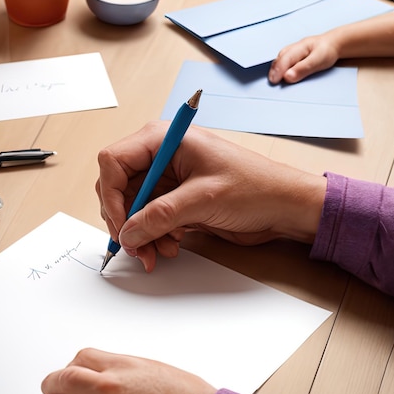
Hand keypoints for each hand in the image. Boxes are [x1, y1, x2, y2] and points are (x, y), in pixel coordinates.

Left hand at [41, 348, 215, 393]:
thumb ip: (121, 368)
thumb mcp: (153, 368)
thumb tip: (99, 373)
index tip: (68, 374)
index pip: (78, 359)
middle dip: (55, 386)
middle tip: (53, 390)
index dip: (71, 367)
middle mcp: (109, 390)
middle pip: (63, 383)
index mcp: (120, 367)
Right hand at [96, 122, 325, 270]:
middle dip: (125, 222)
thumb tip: (127, 234)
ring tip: (157, 252)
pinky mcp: (177, 201)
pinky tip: (170, 246)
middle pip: (119, 189)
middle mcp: (162, 158)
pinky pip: (150, 221)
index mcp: (164, 140)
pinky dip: (154, 237)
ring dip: (141, 235)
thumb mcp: (202, 200)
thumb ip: (158, 217)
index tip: (121, 226)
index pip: (113, 162)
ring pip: (133, 210)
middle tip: (136, 248)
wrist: (284, 207)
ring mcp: (169, 181)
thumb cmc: (255, 187)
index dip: (110, 196)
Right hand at [269, 34, 340, 83]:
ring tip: (273, 79)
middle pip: (279, 59)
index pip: (285, 59)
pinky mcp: (293, 55)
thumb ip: (303, 69)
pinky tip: (278, 74)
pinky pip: (282, 61)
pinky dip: (279, 68)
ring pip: (280, 59)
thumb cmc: (327, 50)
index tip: (275, 81)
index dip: (279, 70)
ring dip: (275, 69)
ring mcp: (293, 51)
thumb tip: (288, 76)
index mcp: (300, 47)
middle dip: (274, 70)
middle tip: (272, 82)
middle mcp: (294, 48)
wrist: (334, 44)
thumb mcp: (318, 60)